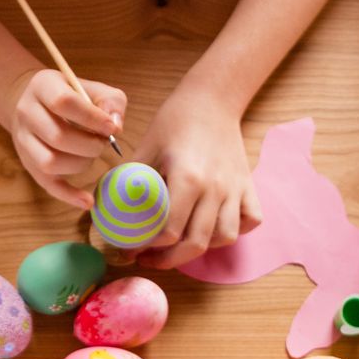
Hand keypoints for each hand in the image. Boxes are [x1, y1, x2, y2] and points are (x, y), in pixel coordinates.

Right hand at [5, 67, 125, 207]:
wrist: (36, 103)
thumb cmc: (70, 95)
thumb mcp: (91, 88)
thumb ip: (111, 102)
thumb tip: (116, 127)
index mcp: (42, 86)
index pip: (63, 102)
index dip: (92, 118)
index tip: (112, 128)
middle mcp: (26, 113)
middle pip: (57, 137)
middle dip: (89, 145)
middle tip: (104, 143)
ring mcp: (24, 141)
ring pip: (49, 162)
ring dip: (80, 164)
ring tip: (92, 155)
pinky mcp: (29, 164)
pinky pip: (47, 185)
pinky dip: (69, 196)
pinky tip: (88, 200)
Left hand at [134, 84, 260, 269]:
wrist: (211, 99)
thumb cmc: (175, 122)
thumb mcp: (145, 148)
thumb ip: (128, 182)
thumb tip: (107, 214)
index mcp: (188, 177)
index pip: (169, 230)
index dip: (147, 246)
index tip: (132, 248)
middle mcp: (215, 187)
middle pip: (196, 243)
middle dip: (169, 259)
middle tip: (149, 257)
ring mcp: (235, 188)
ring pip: (225, 237)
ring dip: (202, 247)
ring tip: (180, 244)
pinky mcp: (248, 185)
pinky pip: (250, 220)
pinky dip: (236, 229)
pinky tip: (215, 226)